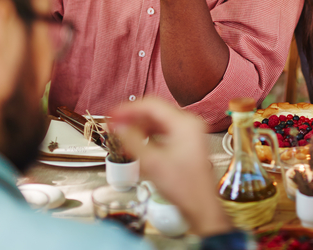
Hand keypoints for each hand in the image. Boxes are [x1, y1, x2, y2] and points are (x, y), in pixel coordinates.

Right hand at [111, 97, 232, 237]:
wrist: (200, 206)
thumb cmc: (183, 187)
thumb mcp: (152, 162)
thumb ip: (132, 140)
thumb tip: (117, 126)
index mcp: (185, 124)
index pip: (151, 106)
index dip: (128, 109)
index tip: (112, 116)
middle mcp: (189, 124)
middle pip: (155, 112)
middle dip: (132, 118)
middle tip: (113, 126)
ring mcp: (189, 132)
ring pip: (158, 122)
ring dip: (139, 127)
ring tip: (121, 136)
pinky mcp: (186, 142)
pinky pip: (163, 131)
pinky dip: (148, 135)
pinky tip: (135, 144)